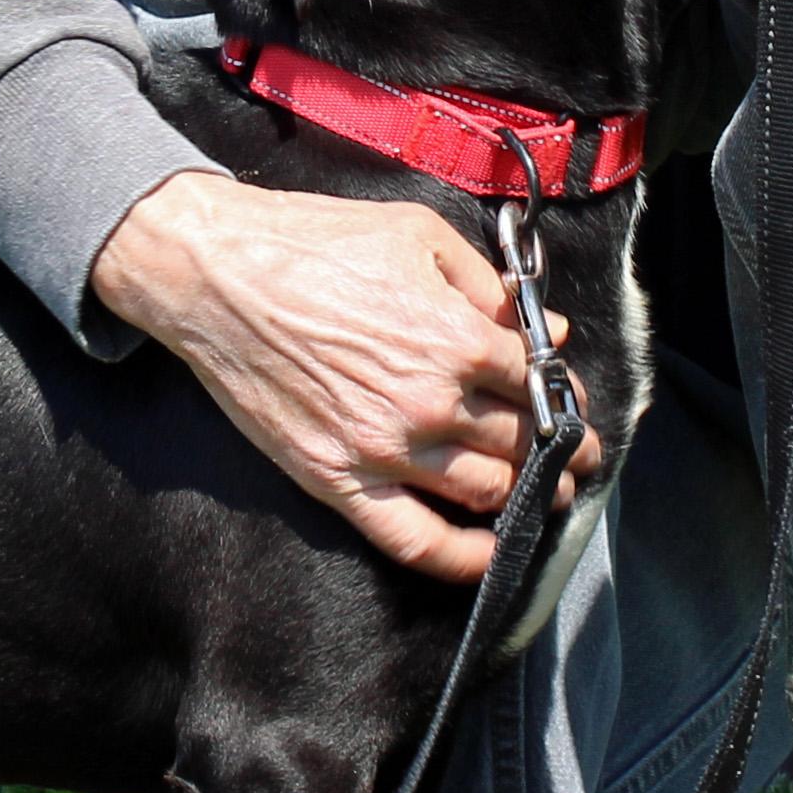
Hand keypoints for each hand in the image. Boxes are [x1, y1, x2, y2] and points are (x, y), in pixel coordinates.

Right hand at [91, 169, 595, 582]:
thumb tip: (549, 328)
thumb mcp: (416, 233)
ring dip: (529, 498)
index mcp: (458, 337)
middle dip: (563, 451)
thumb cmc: (314, 241)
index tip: (568, 400)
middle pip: (524, 443)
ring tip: (547, 494)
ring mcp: (384, 449)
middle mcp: (432, 402)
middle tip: (576, 456)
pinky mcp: (338, 480)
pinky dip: (461, 558)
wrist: (216, 274)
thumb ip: (488, 285)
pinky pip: (414, 540)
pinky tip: (490, 553)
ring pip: (485, 493)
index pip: (541, 382)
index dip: (564, 393)